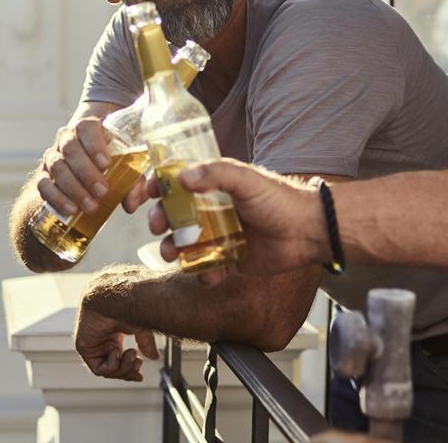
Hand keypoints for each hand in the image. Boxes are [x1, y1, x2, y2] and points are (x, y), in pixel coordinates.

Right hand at [36, 116, 128, 216]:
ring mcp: (52, 157)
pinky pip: (42, 185)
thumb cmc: (113, 164)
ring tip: (91, 206)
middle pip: (71, 149)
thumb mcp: (128, 169)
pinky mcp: (43, 176)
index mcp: (89, 129)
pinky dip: (56, 198)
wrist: (90, 166)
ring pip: (57, 167)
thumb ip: (134, 184)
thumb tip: (130, 204)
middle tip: (102, 192)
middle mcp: (67, 139)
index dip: (94, 145)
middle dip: (86, 172)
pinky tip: (71, 209)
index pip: (86, 128)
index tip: (106, 164)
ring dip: (74, 188)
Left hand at [74, 300, 159, 381]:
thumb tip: (154, 357)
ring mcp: (93, 344)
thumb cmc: (128, 305)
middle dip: (127, 371)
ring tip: (132, 354)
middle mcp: (102, 340)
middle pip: (113, 368)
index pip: (119, 358)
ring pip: (107, 370)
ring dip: (123, 368)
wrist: (113, 296)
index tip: (140, 375)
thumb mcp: (141, 328)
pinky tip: (117, 350)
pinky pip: (98, 368)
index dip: (130, 369)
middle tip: (139, 366)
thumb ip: (146, 343)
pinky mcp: (84, 347)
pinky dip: (112, 365)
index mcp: (113, 334)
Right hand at [142, 159, 329, 284]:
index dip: (150, 188)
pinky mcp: (228, 260)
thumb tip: (181, 177)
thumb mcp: (246, 179)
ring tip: (173, 252)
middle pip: (170, 214)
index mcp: (212, 185)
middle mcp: (210, 209)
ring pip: (182, 243)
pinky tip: (210, 272)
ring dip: (171, 249)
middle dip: (158, 221)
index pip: (172, 182)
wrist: (309, 232)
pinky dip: (201, 272)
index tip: (137, 200)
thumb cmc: (280, 200)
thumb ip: (215, 174)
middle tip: (157, 226)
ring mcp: (218, 235)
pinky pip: (205, 269)